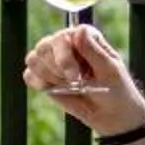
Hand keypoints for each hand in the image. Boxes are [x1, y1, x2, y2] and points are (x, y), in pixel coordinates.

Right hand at [22, 24, 144, 135]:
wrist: (110, 114)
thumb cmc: (115, 89)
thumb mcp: (109, 71)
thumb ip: (93, 51)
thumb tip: (79, 30)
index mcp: (85, 37)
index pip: (64, 36)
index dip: (64, 57)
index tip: (75, 77)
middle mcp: (66, 43)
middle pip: (45, 46)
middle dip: (56, 69)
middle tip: (74, 83)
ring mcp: (53, 58)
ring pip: (34, 59)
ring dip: (49, 77)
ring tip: (67, 86)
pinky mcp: (44, 76)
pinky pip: (29, 74)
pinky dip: (38, 83)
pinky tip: (53, 89)